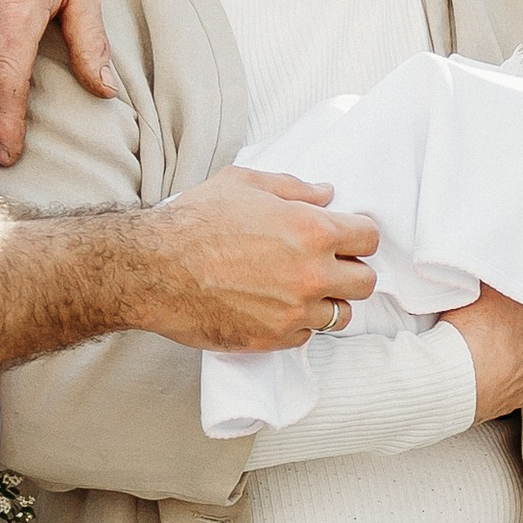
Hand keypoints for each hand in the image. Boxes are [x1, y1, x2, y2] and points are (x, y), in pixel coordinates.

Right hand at [143, 170, 379, 353]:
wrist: (154, 270)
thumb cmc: (194, 222)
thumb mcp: (243, 183)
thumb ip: (293, 188)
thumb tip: (326, 194)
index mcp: (311, 231)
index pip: (369, 239)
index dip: (358, 236)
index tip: (346, 239)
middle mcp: (311, 274)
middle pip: (365, 283)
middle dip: (351, 272)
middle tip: (328, 266)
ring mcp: (294, 312)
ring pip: (340, 316)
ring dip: (327, 302)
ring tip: (301, 290)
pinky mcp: (273, 339)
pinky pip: (305, 336)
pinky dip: (296, 324)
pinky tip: (274, 307)